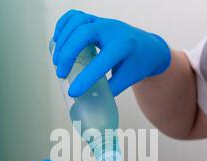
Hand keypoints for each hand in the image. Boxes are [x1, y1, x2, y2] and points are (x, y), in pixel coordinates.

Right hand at [52, 10, 170, 96]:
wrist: (149, 47)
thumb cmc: (139, 63)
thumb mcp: (128, 78)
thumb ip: (110, 88)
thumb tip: (88, 99)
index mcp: (124, 46)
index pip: (101, 62)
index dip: (85, 78)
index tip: (73, 91)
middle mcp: (112, 29)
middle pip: (83, 34)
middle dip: (67, 55)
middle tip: (61, 73)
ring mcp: (103, 21)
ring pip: (77, 21)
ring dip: (63, 39)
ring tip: (57, 59)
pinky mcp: (96, 19)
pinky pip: (75, 16)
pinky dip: (63, 25)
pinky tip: (58, 40)